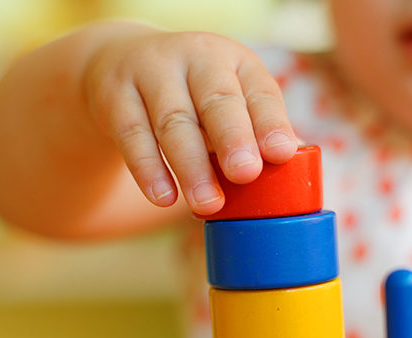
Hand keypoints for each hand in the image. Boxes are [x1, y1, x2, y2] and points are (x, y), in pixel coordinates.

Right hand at [84, 23, 297, 214]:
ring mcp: (152, 72)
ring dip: (191, 167)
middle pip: (216, 100)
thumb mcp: (227, 99)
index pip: (259, 91)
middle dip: (233, 139)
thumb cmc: (192, 94)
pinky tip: (164, 197)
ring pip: (174, 122)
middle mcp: (196, 58)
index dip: (271, 122)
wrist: (119, 62)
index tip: (281, 154)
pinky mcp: (115, 94)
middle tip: (246, 174)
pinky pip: (132, 135)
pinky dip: (148, 169)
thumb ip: (255, 130)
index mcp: (235, 62)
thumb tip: (297, 168)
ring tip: (207, 204)